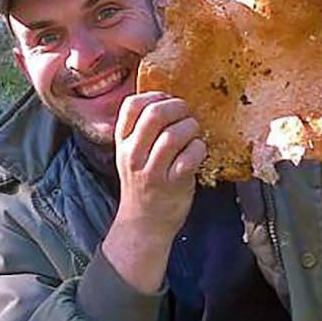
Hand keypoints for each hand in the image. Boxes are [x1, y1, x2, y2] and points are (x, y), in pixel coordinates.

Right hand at [101, 91, 206, 292]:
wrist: (144, 224)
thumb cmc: (142, 184)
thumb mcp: (131, 155)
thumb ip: (142, 130)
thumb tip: (167, 100)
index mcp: (122, 142)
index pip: (131, 105)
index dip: (154, 96)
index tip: (167, 101)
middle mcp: (134, 155)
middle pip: (154, 114)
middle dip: (177, 107)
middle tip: (186, 113)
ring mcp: (152, 170)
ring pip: (174, 134)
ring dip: (190, 127)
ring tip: (193, 133)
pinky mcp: (173, 184)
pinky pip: (190, 156)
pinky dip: (199, 148)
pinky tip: (197, 151)